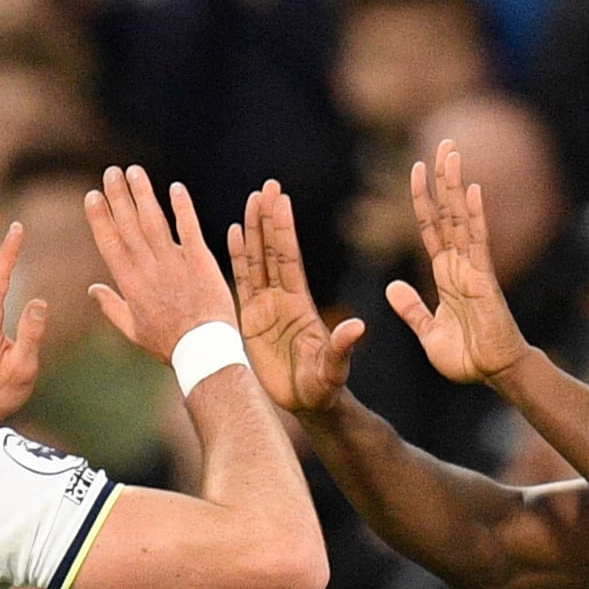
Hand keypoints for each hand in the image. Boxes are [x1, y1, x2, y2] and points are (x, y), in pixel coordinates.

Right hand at [83, 166, 235, 362]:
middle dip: (118, 196)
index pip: (110, 242)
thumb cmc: (168, 344)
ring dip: (144, 194)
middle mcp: (149, 268)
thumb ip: (111, 306)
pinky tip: (175, 188)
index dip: (100, 217)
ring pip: (154, 222)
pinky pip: (190, 229)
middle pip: (129, 225)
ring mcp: (175, 263)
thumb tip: (92, 289)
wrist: (203, 351)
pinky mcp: (201, 262)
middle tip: (111, 171)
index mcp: (130, 283)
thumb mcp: (133, 330)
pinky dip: (182, 208)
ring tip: (134, 171)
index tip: (93, 195)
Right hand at [230, 180, 363, 413]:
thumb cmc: (324, 386)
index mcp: (300, 304)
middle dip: (269, 218)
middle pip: (272, 250)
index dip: (283, 229)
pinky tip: (231, 234)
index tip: (281, 200)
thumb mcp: (334, 367)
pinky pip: (242, 284)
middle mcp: (283, 298)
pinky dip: (236, 259)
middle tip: (266, 186)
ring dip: (252, 230)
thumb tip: (357, 327)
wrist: (308, 402)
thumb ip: (342, 346)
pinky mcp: (251, 320)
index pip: (289, 258)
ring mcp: (266, 307)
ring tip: (251, 200)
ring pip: (257, 260)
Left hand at [388, 139, 529, 383]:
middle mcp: (460, 264)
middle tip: (443, 141)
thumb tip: (390, 286)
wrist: (493, 374)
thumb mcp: (427, 331)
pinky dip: (475, 216)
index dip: (422, 199)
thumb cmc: (467, 357)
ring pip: (462, 218)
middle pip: (448, 212)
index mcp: (445, 274)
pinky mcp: (484, 279)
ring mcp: (473, 268)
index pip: (430, 228)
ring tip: (452, 152)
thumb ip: (411, 308)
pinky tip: (472, 190)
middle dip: (443, 178)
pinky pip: (478, 242)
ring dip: (455, 185)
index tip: (415, 168)